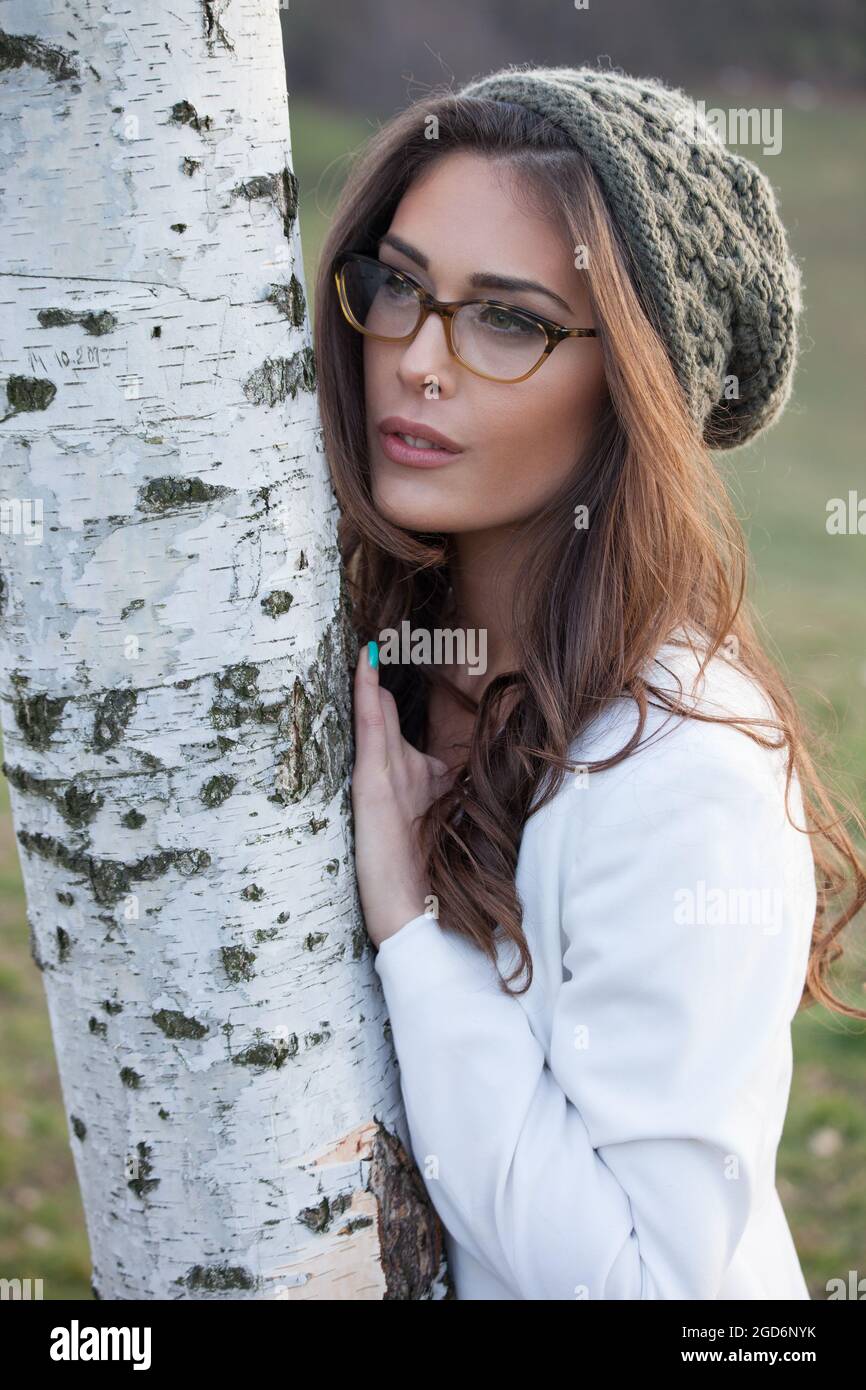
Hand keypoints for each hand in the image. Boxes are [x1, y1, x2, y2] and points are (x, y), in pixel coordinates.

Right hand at [351, 641, 454, 948]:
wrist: (416, 915)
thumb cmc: (443, 874)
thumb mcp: (468, 818)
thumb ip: (477, 789)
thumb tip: (512, 763)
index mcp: (421, 781)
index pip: (409, 729)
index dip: (410, 697)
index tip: (412, 656)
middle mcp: (398, 775)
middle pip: (389, 716)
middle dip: (382, 682)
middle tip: (378, 638)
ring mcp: (381, 779)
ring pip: (378, 717)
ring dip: (371, 680)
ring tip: (368, 643)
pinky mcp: (371, 787)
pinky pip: (370, 730)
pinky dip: (367, 696)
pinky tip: (366, 666)